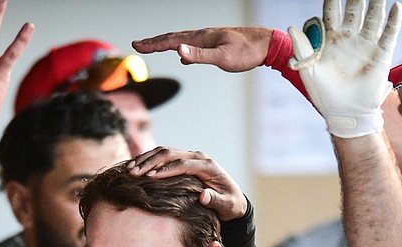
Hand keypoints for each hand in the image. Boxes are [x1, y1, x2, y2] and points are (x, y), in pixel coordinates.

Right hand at [128, 147, 247, 220]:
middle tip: (133, 172)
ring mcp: (190, 157)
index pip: (182, 164)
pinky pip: (163, 156)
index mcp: (207, 166)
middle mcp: (197, 157)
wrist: (233, 198)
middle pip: (169, 154)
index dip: (165, 170)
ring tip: (129, 169)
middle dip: (150, 162)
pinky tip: (135, 166)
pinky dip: (148, 160)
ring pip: (164, 152)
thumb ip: (216, 201)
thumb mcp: (227, 206)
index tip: (149, 177)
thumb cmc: (230, 204)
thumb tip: (203, 196)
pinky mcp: (183, 160)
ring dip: (145, 159)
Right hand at [133, 27, 273, 72]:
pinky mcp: (216, 44)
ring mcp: (209, 39)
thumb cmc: (246, 52)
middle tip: (137, 45)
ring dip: (165, 44)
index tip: (136, 46)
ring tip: (154, 47)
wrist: (265, 44)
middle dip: (153, 42)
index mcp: (201, 38)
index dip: (152, 44)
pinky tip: (183, 55)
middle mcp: (202, 35)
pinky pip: (192, 45)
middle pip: (172, 38)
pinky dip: (182, 49)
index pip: (170, 41)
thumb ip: (200, 55)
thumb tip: (179, 51)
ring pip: (181, 40)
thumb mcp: (223, 56)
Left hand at [288, 0, 401, 136]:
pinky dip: (394, 20)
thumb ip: (302, 48)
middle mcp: (350, 38)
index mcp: (331, 39)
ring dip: (376, 4)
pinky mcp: (381, 54)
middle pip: (354, 10)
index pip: (332, 12)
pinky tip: (396, 7)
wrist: (344, 113)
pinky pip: (389, 34)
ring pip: (373, 18)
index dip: (333, 0)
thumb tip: (291, 27)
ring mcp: (366, 44)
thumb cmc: (323, 94)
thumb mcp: (309, 70)